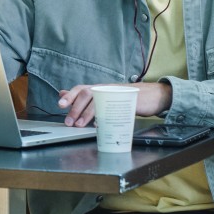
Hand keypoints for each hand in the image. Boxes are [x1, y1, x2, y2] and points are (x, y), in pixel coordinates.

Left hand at [56, 81, 171, 126]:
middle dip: (76, 108)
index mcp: (100, 88)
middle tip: (69, 122)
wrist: (153, 96)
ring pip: (98, 101)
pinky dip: (105, 118)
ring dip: (87, 114)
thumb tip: (62, 94)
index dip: (70, 96)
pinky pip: (115, 109)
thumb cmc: (126, 99)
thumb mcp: (104, 97)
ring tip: (80, 125)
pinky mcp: (128, 102)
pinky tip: (99, 125)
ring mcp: (117, 94)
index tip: (60, 105)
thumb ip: (83, 96)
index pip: (81, 89)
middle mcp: (106, 89)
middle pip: (87, 94)